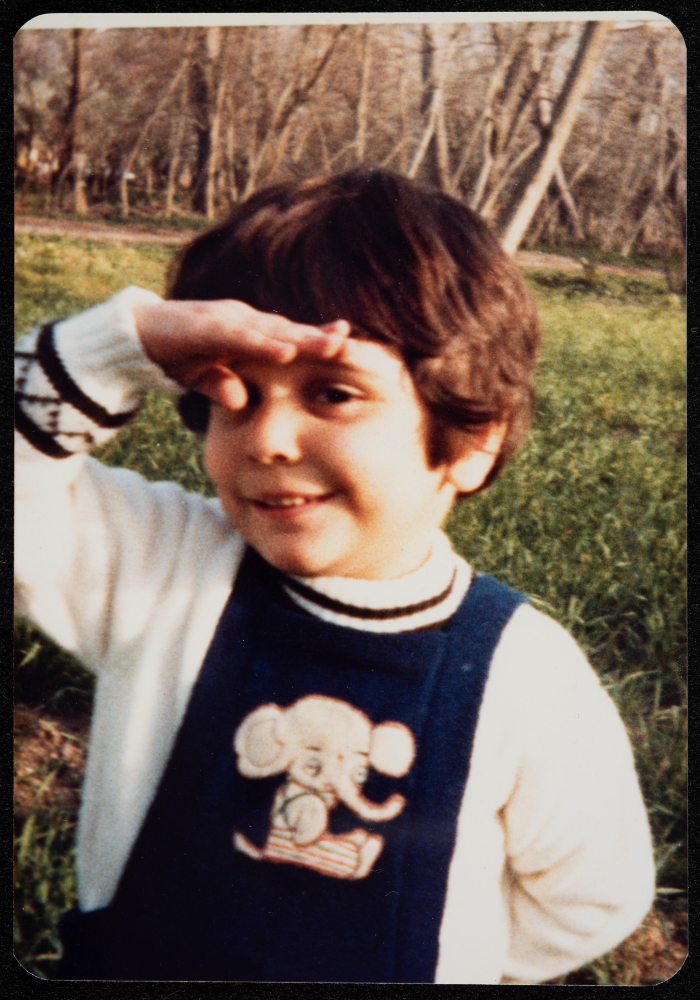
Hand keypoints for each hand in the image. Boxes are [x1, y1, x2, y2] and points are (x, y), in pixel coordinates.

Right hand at [133, 299, 350, 408]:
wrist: (131, 335)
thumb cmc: (174, 354)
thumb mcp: (203, 378)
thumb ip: (223, 387)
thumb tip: (242, 402)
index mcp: (246, 332)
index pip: (287, 337)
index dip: (316, 341)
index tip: (349, 347)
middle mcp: (241, 321)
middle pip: (288, 330)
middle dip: (320, 337)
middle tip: (353, 344)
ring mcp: (224, 320)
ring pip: (270, 329)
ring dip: (302, 339)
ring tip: (331, 347)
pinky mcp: (204, 326)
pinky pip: (238, 336)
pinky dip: (263, 344)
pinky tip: (286, 352)